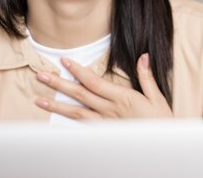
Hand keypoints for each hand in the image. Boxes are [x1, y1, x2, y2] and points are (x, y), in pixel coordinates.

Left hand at [35, 53, 172, 119]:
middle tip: (41, 76)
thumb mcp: (157, 97)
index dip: (78, 71)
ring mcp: (105, 123)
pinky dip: (68, 124)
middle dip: (59, 85)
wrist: (162, 147)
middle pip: (80, 95)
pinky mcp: (105, 132)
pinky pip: (83, 127)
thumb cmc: (161, 121)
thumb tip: (143, 56)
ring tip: (40, 101)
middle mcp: (110, 110)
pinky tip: (57, 121)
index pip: (94, 82)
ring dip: (57, 106)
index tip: (65, 61)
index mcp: (122, 98)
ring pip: (77, 113)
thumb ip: (146, 76)